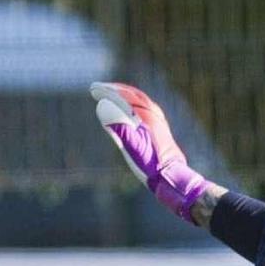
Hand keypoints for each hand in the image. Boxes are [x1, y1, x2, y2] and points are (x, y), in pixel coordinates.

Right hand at [90, 82, 212, 223]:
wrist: (171, 176)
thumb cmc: (151, 165)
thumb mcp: (132, 148)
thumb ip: (119, 127)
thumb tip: (103, 106)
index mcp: (147, 117)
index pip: (126, 97)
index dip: (108, 91)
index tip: (93, 89)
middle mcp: (154, 116)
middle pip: (134, 95)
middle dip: (116, 90)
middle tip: (99, 88)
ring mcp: (158, 122)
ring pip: (140, 102)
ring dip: (125, 96)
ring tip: (112, 95)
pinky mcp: (160, 130)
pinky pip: (144, 110)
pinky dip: (133, 105)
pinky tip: (129, 111)